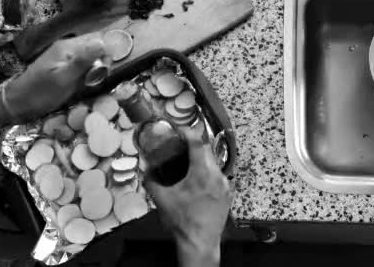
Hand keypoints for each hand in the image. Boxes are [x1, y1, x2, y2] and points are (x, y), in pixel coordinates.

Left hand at [4, 33, 104, 121]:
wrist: (18, 104)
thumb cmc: (41, 93)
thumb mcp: (64, 78)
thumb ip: (83, 60)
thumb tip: (103, 43)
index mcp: (68, 46)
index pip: (98, 39)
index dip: (106, 54)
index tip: (105, 71)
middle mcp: (67, 47)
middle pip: (95, 47)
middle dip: (101, 62)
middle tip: (97, 79)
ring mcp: (64, 56)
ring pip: (90, 56)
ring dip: (95, 69)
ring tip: (90, 83)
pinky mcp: (63, 65)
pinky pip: (82, 64)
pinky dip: (87, 73)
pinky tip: (83, 83)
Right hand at [144, 127, 231, 266]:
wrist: (200, 243)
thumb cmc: (181, 221)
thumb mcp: (161, 200)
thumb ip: (151, 181)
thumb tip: (145, 168)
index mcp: (202, 173)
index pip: (198, 142)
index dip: (187, 132)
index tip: (178, 130)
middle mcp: (217, 175)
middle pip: (207, 150)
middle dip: (193, 145)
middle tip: (180, 145)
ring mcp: (225, 184)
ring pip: (214, 162)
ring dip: (201, 158)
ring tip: (187, 161)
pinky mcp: (228, 193)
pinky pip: (218, 175)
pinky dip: (207, 171)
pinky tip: (197, 179)